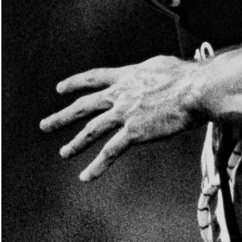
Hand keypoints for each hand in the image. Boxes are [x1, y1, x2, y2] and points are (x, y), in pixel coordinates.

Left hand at [40, 55, 199, 180]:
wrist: (196, 88)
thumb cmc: (188, 76)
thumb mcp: (161, 65)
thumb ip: (150, 72)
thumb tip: (153, 73)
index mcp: (127, 77)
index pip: (94, 78)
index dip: (75, 83)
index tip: (61, 88)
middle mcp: (121, 94)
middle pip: (84, 106)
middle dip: (63, 116)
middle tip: (46, 125)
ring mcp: (125, 114)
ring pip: (92, 130)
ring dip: (75, 143)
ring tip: (64, 152)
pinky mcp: (134, 132)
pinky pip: (110, 152)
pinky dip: (97, 166)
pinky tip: (86, 176)